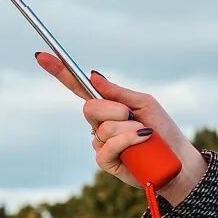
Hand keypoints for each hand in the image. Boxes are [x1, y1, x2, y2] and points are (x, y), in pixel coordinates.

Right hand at [34, 53, 206, 202]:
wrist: (176, 160)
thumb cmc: (163, 130)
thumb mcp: (144, 104)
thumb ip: (119, 92)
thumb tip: (92, 76)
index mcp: (108, 106)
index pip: (79, 88)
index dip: (60, 72)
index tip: (42, 56)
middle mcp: (99, 123)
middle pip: (90, 108)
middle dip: (115, 110)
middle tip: (133, 117)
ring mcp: (100, 142)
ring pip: (102, 128)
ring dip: (129, 130)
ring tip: (145, 135)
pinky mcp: (104, 161)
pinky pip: (107, 146)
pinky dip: (127, 141)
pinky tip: (141, 143)